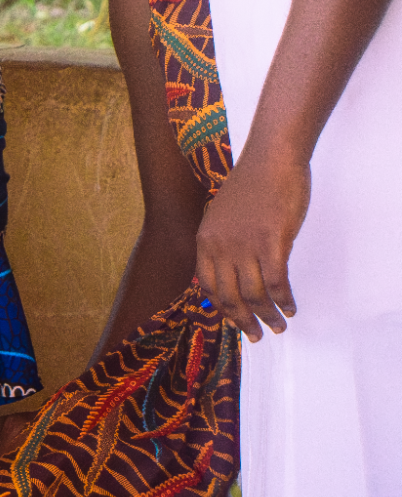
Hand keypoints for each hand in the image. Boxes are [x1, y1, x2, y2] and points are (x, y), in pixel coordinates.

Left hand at [195, 149, 308, 340]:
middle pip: (229, 296)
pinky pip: (277, 282)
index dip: (221, 308)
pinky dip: (284, 300)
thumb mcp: (222, 215)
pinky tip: (291, 307)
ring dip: (268, 315)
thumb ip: (221, 242)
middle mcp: (221, 245)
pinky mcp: (272, 242)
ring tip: (279, 326)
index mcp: (205, 239)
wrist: (270, 160)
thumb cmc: (251, 187)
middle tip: (257, 335)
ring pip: (254, 294)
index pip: (207, 285)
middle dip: (244, 321)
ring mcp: (245, 245)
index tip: (234, 320)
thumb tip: (229, 271)